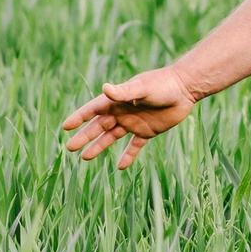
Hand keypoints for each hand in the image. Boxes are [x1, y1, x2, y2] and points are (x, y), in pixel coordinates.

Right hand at [60, 66, 197, 168]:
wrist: (185, 89)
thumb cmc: (163, 85)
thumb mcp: (142, 88)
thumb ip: (124, 92)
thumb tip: (105, 88)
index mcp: (117, 100)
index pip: (93, 110)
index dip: (79, 118)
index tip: (65, 127)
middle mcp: (122, 111)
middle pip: (99, 126)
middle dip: (84, 136)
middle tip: (70, 148)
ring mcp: (134, 122)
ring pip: (112, 136)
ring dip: (99, 146)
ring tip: (85, 157)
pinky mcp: (147, 131)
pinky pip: (134, 146)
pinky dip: (128, 155)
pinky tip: (120, 166)